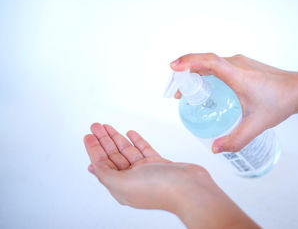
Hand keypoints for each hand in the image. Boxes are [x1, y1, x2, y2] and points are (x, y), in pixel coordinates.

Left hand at [84, 123, 259, 227]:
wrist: (189, 189)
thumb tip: (93, 167)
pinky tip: (131, 134)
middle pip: (113, 156)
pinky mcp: (159, 164)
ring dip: (117, 138)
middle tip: (95, 126)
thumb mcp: (124, 184)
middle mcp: (132, 179)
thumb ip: (106, 175)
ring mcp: (146, 171)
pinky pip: (144, 150)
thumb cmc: (160, 190)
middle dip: (103, 140)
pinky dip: (136, 141)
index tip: (88, 136)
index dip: (94, 149)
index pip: (102, 164)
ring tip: (107, 126)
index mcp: (121, 187)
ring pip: (127, 151)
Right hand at [170, 53, 297, 152]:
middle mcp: (237, 64)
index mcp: (237, 74)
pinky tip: (207, 87)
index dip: (189, 61)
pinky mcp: (243, 65)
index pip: (209, 62)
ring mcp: (240, 63)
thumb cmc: (280, 102)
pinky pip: (219, 65)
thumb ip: (236, 139)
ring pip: (211, 62)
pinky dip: (206, 72)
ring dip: (196, 72)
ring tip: (187, 90)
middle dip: (186, 72)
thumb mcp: (256, 125)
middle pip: (204, 61)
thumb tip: (215, 149)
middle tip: (176, 89)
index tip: (174, 67)